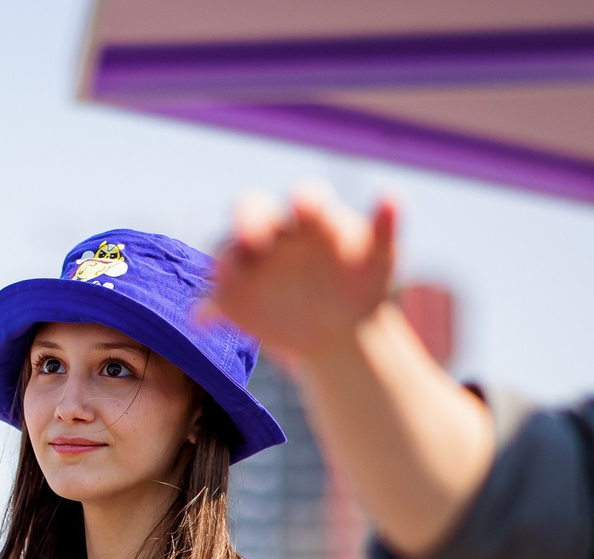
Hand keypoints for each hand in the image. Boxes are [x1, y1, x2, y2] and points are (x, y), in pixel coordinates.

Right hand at [211, 185, 399, 365]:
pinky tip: (202, 321)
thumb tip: (392, 193)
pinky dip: (205, 309)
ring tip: (223, 278)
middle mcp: (273, 232)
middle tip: (250, 238)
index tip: (304, 206)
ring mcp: (248, 264)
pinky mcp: (231, 298)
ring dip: (223, 262)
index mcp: (311, 217)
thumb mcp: (380, 261)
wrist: (341, 329)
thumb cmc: (361, 285)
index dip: (303, 201)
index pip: (304, 198)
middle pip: (251, 211)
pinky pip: (212, 300)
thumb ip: (385, 228)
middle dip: (248, 221)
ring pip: (225, 252)